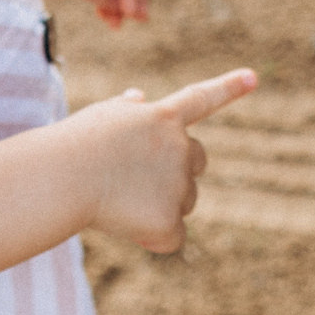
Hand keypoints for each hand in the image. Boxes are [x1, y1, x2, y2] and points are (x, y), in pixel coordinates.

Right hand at [73, 70, 258, 252]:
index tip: (253, 76)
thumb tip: (140, 97)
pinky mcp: (169, 219)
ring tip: (119, 199)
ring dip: (160, 204)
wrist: (61, 177)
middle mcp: (180, 146)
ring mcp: (178, 183)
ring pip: (183, 201)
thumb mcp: (100, 118)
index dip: (228, 87)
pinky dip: (151, 237)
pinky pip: (171, 237)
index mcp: (162, 117)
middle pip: (197, 163)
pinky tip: (124, 224)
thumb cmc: (72, 147)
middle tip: (136, 179)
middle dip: (177, 172)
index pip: (201, 98)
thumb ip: (126, 110)